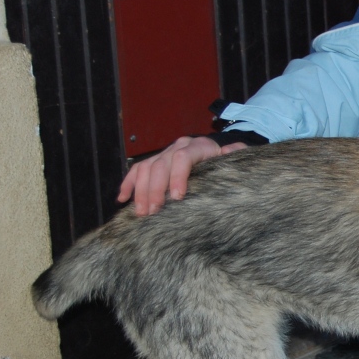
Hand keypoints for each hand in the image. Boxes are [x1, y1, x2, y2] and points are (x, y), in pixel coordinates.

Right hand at [117, 136, 245, 215]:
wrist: (218, 152)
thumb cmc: (226, 162)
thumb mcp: (235, 158)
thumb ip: (236, 153)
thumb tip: (229, 151)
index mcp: (199, 146)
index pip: (182, 157)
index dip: (177, 177)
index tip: (177, 198)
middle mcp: (178, 146)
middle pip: (160, 165)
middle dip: (155, 189)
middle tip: (153, 211)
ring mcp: (164, 153)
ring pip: (146, 169)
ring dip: (141, 191)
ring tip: (141, 213)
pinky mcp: (154, 162)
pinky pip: (136, 171)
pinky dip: (128, 184)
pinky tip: (122, 199)